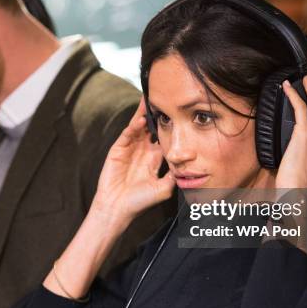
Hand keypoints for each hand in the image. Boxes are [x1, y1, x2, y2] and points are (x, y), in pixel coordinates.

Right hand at [91, 100, 175, 231]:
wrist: (118, 209)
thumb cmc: (139, 202)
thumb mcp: (163, 189)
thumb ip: (174, 176)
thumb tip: (188, 165)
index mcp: (154, 159)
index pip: (164, 137)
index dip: (170, 126)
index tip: (178, 114)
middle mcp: (143, 151)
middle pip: (151, 127)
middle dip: (157, 114)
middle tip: (164, 98)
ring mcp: (130, 149)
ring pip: (138, 126)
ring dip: (144, 114)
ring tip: (150, 99)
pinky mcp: (118, 150)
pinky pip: (127, 134)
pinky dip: (133, 126)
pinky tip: (140, 119)